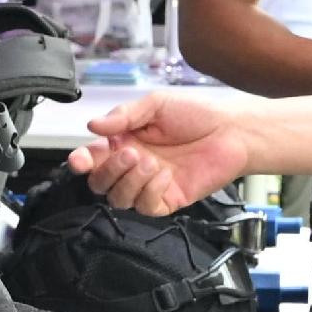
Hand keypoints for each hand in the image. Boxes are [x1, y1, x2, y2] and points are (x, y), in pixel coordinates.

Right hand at [68, 93, 253, 216]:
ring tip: (151, 162)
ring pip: (119, 198)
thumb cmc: (198, 114)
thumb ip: (123, 116)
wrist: (232, 131)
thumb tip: (93, 125)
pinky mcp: (167, 200)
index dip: (81, 161)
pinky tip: (166, 175)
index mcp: (125, 141)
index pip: (93, 157)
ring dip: (130, 181)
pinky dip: (150, 191)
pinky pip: (145, 207)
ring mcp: (149, 185)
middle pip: (100, 183)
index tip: (80, 160)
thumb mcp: (156, 104)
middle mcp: (133, 166)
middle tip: (131, 154)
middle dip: (109, 171)